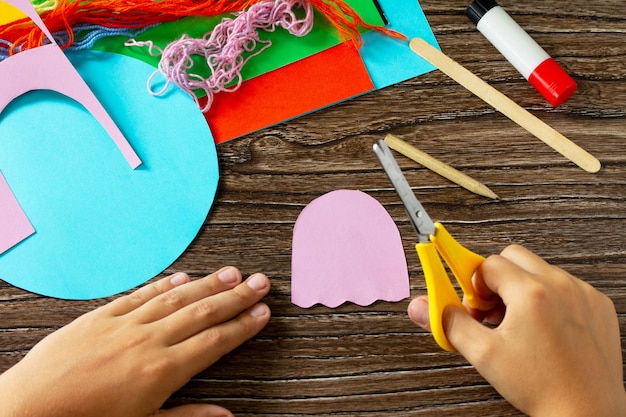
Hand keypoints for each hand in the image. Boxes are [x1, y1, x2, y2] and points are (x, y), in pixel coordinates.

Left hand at [0, 267, 270, 416]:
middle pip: (203, 312)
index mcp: (162, 371)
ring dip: (207, 284)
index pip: (215, 341)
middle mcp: (149, 341)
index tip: (262, 312)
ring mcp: (124, 325)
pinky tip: (182, 277)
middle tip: (260, 282)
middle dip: (235, 296)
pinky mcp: (101, 316)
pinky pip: (140, 295)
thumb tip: (226, 415)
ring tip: (231, 272)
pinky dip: (163, 285)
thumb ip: (188, 416)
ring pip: (176, 298)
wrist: (29, 410)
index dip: (242, 325)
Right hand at [408, 244, 625, 416]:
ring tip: (518, 324)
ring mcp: (582, 293)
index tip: (473, 303)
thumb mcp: (484, 355)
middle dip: (497, 279)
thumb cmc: (541, 387)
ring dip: (522, 287)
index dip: (475, 285)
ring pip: (539, 269)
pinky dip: (550, 298)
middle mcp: (560, 286)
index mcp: (531, 293)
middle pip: (514, 257)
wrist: (587, 412)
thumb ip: (448, 323)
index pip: (488, 264)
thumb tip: (421, 306)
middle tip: (493, 311)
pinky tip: (543, 328)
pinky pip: (565, 285)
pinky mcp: (598, 305)